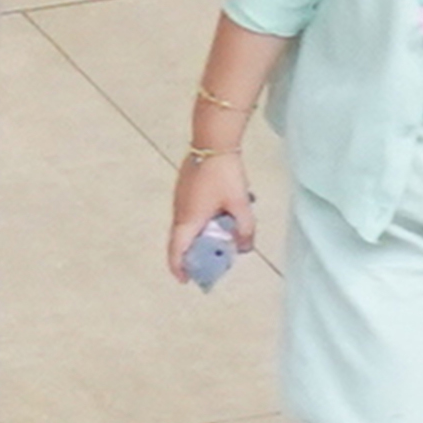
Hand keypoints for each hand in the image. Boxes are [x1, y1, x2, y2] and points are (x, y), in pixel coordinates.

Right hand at [165, 147, 256, 281]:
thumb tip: (245, 248)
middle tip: (207, 264)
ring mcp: (179, 199)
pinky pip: (188, 214)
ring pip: (185, 227)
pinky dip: (198, 223)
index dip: (179, 268)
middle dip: (191, 255)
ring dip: (196, 237)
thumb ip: (245, 229)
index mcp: (189, 220)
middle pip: (179, 241)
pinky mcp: (184, 189)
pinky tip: (217, 216)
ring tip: (217, 240)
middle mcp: (179, 212)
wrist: (213, 142)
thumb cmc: (225, 174)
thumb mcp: (240, 204)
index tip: (185, 280)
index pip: (176, 251)